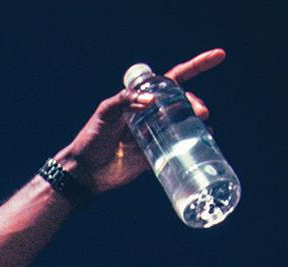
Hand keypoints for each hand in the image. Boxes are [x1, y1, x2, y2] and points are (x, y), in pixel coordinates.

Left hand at [58, 49, 225, 193]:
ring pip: (183, 124)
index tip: (219, 57)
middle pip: (183, 102)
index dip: (197, 67)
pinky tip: (204, 142)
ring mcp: (154, 135)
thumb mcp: (106, 113)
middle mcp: (151, 115)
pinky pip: (177, 149)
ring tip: (205, 126)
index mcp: (142, 99)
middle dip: (196, 103)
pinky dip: (191, 145)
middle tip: (201, 113)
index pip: (173, 79)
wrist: (84, 172)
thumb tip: (152, 100)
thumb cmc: (92, 138)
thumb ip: (125, 101)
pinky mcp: (153, 156)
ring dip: (197, 123)